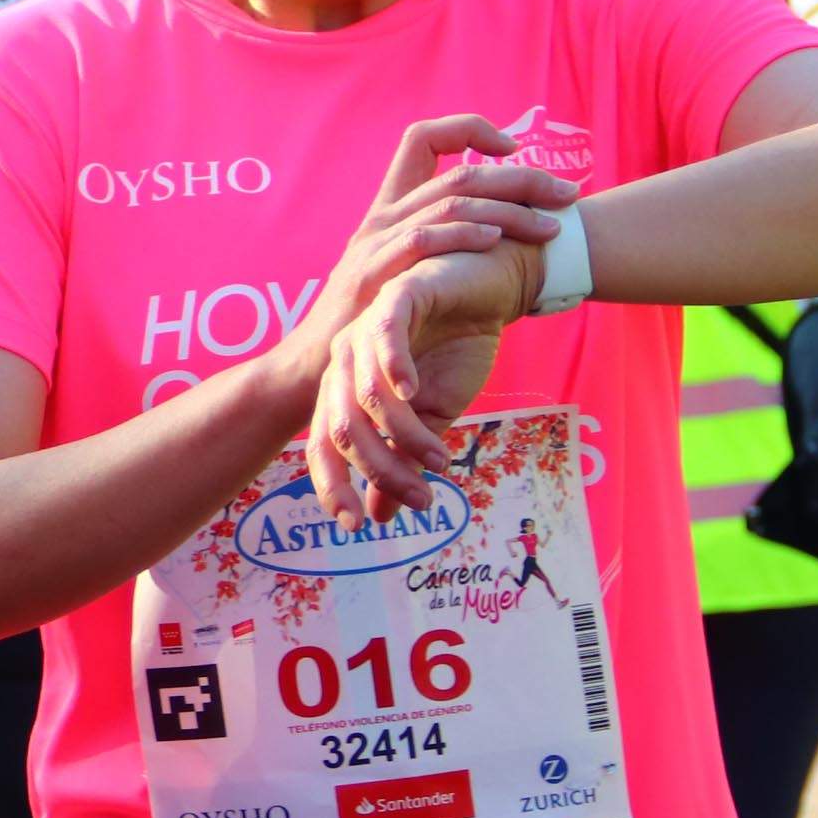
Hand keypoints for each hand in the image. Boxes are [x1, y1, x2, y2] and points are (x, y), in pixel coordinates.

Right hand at [275, 116, 571, 399]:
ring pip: (451, 203)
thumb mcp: (394, 270)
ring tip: (551, 227)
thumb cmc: (366, 321)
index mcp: (389, 208)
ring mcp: (376, 243)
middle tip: (567, 193)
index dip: (469, 131)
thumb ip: (431, 244)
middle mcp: (382, 217)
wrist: (316, 365)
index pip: (424, 140)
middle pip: (458, 172)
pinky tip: (497, 243)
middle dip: (521, 178)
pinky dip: (464, 235)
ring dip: (511, 211)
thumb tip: (491, 229)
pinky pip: (424, 241)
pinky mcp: (374, 274)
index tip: (510, 148)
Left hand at [310, 239, 547, 523]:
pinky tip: (412, 393)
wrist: (493, 290)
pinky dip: (394, 369)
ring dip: (405, 437)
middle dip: (379, 471)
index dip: (334, 486)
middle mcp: (345, 361)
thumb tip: (380, 517)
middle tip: (421, 500)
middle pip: (341, 428)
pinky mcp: (397, 299)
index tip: (358, 527)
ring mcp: (365, 329)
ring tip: (441, 459)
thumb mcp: (433, 417)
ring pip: (365, 396)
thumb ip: (403, 460)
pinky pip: (384, 336)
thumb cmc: (458, 350)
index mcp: (346, 389)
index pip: (324, 445)